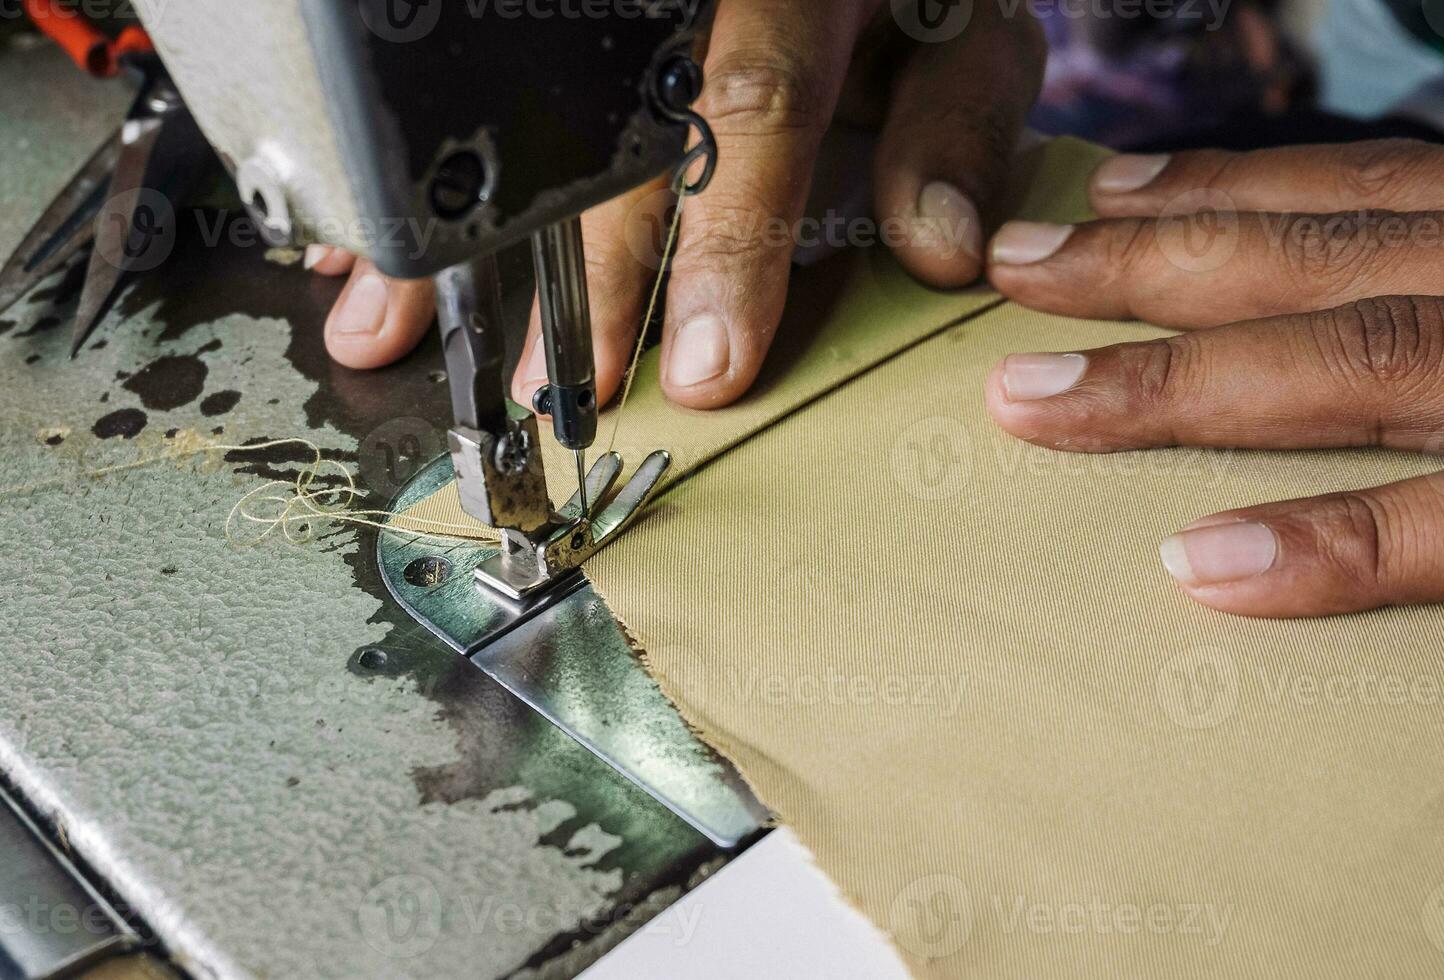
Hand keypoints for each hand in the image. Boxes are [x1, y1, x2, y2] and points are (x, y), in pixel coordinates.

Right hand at [309, 0, 1042, 409]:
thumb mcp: (962, 30)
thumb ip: (952, 127)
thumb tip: (942, 248)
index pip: (748, 112)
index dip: (725, 246)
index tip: (702, 367)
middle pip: (611, 135)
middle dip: (578, 279)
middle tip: (553, 392)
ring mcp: (588, 15)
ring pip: (512, 119)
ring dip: (454, 236)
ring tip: (389, 330)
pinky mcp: (537, 32)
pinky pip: (471, 97)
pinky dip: (418, 180)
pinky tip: (358, 245)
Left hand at [984, 139, 1443, 617]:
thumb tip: (1350, 298)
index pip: (1360, 197)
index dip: (1226, 191)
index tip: (1104, 195)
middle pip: (1318, 263)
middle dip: (1149, 265)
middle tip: (1014, 267)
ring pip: (1353, 361)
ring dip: (1177, 382)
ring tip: (1031, 399)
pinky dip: (1326, 542)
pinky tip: (1196, 562)